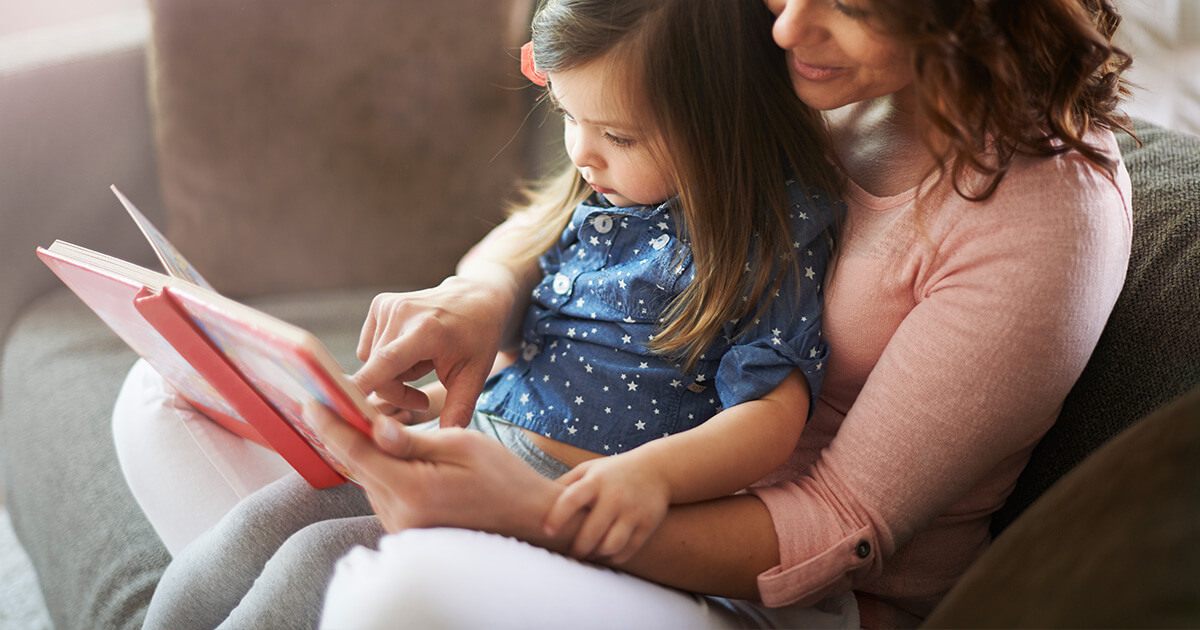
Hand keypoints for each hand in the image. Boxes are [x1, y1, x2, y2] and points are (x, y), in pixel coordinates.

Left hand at [306, 402, 564, 536]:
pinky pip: (383, 494)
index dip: (331, 425)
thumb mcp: (462, 444)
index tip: (311, 401)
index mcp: (413, 489)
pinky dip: (381, 471)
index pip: (358, 452)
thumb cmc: (503, 476)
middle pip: (359, 467)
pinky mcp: (407, 530)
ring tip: (363, 422)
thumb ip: (412, 439)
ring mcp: (402, 527)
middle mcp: (401, 515)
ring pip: (368, 480)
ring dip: (365, 453)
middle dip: (346, 434)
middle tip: (334, 402)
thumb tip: (374, 427)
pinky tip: (389, 452)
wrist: (527, 518)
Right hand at [353, 274, 517, 428]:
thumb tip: (448, 438)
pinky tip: (410, 352)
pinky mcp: (379, 304)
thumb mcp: (474, 376)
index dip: (362, 386)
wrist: (476, 300)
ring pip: (371, 363)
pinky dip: (385, 359)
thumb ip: (459, 409)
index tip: (342, 405)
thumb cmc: (477, 339)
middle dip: (396, 393)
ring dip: (392, 376)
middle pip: (378, 374)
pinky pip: (368, 348)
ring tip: (422, 366)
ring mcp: (388, 306)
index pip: (385, 362)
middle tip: (421, 396)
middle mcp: (402, 313)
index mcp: (427, 331)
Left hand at [543, 454, 670, 563]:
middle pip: (591, 531)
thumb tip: (535, 501)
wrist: (657, 469)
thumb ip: (565, 484)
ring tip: (589, 554)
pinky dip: (614, 557)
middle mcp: (615, 495)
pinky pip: (628, 550)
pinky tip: (606, 554)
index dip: (557, 517)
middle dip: (577, 548)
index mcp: (596, 480)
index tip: (547, 532)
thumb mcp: (589, 469)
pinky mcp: (648, 523)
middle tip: (570, 554)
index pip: (572, 499)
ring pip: (611, 545)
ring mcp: (633, 511)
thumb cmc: (613, 472)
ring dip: (596, 555)